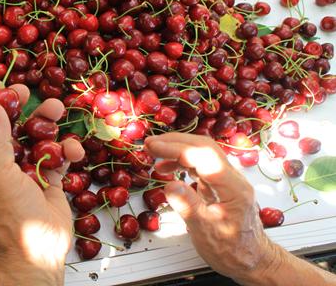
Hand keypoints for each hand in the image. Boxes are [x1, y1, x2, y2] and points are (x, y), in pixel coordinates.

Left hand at [0, 80, 83, 284]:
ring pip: (31, 136)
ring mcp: (21, 170)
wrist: (40, 254)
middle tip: (25, 93)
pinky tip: (72, 151)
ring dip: (44, 122)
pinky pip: (54, 154)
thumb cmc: (12, 218)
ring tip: (57, 110)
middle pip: (2, 125)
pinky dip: (64, 149)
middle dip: (14, 107)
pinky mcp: (45, 177)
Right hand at [144, 133, 277, 284]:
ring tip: (154, 153)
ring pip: (202, 153)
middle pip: (204, 147)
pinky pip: (201, 164)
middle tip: (150, 144)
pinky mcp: (221, 184)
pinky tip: (167, 168)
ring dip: (177, 149)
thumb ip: (188, 207)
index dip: (175, 148)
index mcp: (233, 187)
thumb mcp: (206, 232)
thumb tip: (169, 185)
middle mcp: (233, 178)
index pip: (202, 155)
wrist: (252, 260)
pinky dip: (182, 161)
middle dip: (175, 142)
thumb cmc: (232, 250)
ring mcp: (227, 179)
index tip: (153, 147)